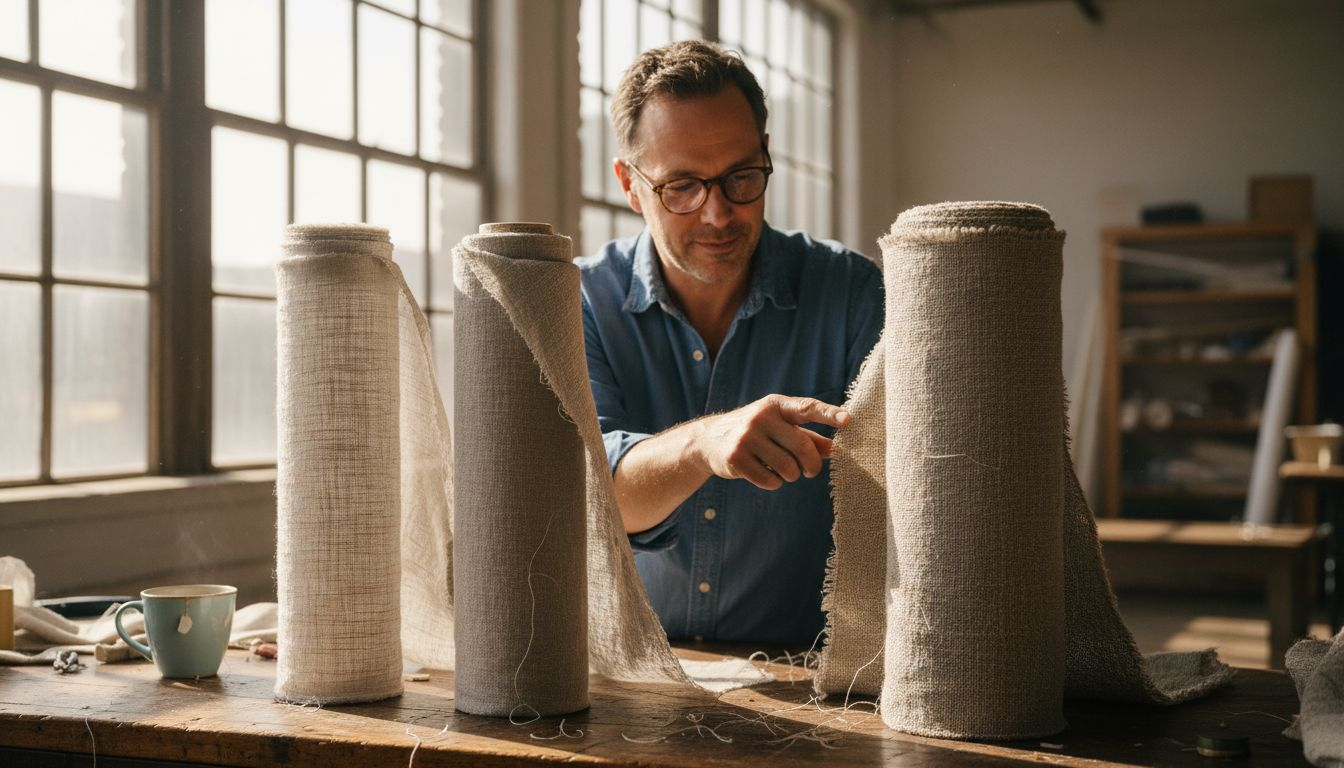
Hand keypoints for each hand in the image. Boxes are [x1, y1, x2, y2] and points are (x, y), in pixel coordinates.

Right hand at [691, 395, 850, 489]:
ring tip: (784, 472)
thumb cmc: (756, 432)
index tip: (848, 420)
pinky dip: (774, 483)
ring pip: (787, 467)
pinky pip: (770, 480)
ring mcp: (746, 437)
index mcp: (776, 405)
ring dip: (792, 476)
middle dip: (811, 465)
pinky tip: (766, 475)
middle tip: (810, 472)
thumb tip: (836, 450)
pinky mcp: (735, 458)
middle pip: (802, 447)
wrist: (708, 440)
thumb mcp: (780, 428)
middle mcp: (761, 417)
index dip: (829, 414)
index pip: (807, 408)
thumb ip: (809, 438)